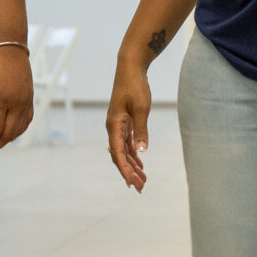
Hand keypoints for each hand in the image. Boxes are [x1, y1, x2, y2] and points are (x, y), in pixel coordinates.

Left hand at [0, 46, 34, 155]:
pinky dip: (18, 130)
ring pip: (19, 129)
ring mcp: (26, 101)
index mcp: (1, 99)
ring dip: (7, 140)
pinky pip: (26, 120)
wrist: (9, 45)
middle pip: (8, 133)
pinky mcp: (30, 98)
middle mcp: (17, 102)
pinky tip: (9, 133)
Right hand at [106, 62, 152, 192]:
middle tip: (141, 188)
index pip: (118, 153)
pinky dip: (134, 154)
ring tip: (143, 181)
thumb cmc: (135, 86)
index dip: (125, 169)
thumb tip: (142, 151)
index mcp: (114, 125)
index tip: (132, 183)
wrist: (130, 68)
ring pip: (124, 151)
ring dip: (133, 166)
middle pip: (119, 156)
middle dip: (129, 172)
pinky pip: (127, 144)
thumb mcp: (141, 109)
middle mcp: (113, 128)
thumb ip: (141, 130)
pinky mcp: (124, 122)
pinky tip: (141, 164)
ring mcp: (118, 126)